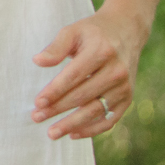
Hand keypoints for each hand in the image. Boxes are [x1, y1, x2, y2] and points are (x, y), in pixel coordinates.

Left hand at [31, 7, 144, 139]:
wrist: (127, 31)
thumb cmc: (92, 32)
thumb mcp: (73, 31)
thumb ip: (56, 47)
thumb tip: (38, 61)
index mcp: (101, 52)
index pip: (73, 76)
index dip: (55, 91)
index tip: (38, 102)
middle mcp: (116, 71)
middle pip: (83, 96)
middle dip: (58, 109)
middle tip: (36, 117)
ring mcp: (124, 87)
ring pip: (96, 111)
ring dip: (73, 124)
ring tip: (52, 132)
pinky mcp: (128, 98)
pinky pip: (110, 119)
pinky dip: (93, 129)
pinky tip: (73, 134)